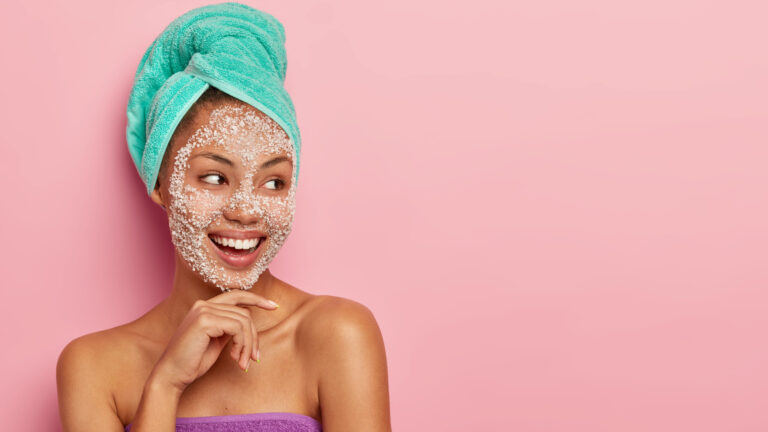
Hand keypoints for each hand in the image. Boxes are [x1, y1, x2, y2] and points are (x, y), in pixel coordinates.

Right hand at [150, 290, 278, 392]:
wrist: (172, 375)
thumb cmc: (193, 362)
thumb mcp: (216, 341)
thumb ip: (229, 328)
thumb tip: (249, 321)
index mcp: (204, 307)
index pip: (236, 295)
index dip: (257, 299)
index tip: (274, 306)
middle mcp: (203, 304)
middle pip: (244, 313)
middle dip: (253, 337)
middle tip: (254, 358)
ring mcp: (203, 310)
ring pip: (244, 321)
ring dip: (248, 345)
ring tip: (243, 362)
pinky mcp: (204, 320)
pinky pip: (237, 328)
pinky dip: (242, 344)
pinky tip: (235, 358)